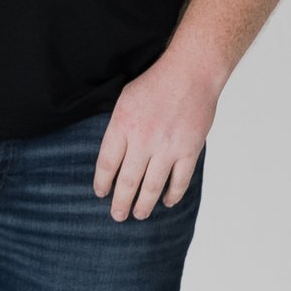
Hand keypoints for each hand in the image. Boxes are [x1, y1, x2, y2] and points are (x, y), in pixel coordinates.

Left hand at [94, 47, 222, 219]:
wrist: (190, 74)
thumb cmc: (155, 82)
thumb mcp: (123, 100)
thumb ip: (117, 128)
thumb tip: (113, 153)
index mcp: (121, 127)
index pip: (106, 164)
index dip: (102, 183)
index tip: (100, 193)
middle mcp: (142, 141)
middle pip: (127, 181)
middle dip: (120, 202)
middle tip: (117, 216)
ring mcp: (167, 148)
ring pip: (152, 186)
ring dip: (144, 204)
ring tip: (138, 215)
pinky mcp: (188, 150)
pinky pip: (180, 180)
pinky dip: (173, 194)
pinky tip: (167, 202)